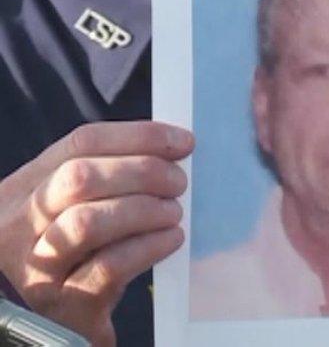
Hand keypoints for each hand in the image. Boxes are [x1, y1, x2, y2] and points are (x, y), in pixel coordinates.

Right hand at [0, 121, 192, 346]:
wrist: (64, 321)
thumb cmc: (81, 254)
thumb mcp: (82, 207)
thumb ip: (114, 175)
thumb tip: (176, 147)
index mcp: (23, 189)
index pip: (80, 142)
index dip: (138, 136)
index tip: (182, 142)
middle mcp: (18, 225)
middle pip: (78, 177)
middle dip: (141, 171)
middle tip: (178, 182)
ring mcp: (36, 266)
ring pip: (87, 222)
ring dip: (144, 210)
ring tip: (173, 213)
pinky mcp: (63, 304)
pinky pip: (110, 266)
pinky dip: (149, 246)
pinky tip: (171, 239)